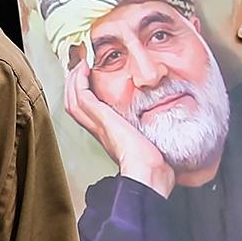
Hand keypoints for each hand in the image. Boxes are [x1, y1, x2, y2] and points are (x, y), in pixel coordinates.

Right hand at [63, 58, 172, 197]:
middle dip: (74, 85)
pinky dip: (80, 81)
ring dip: (74, 80)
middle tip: (79, 69)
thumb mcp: (151, 143)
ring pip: (73, 99)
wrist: (148, 174)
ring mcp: (98, 124)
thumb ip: (153, 133)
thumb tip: (168, 125)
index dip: (83, 95)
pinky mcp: (102, 119)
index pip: (87, 111)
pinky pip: (82, 96)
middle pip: (74, 104)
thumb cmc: (154, 165)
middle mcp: (99, 129)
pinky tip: (84, 69)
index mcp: (109, 135)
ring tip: (80, 66)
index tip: (89, 79)